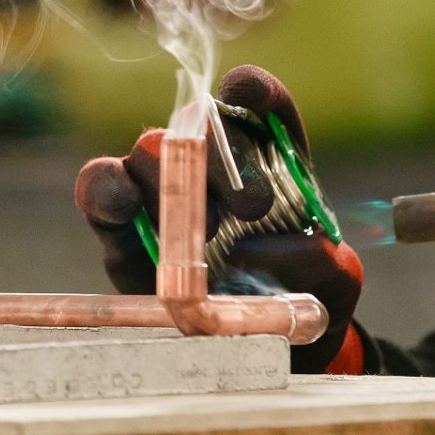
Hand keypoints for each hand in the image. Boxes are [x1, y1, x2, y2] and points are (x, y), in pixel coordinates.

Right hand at [74, 64, 370, 374]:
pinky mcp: (123, 225)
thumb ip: (316, 261)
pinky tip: (124, 204)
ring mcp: (164, 188)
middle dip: (222, 152)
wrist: (263, 345)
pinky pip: (100, 187)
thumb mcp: (333, 281)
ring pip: (151, 148)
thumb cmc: (304, 296)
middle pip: (202, 123)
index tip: (245, 96)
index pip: (256, 99)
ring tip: (202, 232)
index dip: (250, 89)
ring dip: (173, 180)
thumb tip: (256, 248)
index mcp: (272, 153)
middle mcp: (213, 160)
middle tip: (254, 206)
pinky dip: (107, 189)